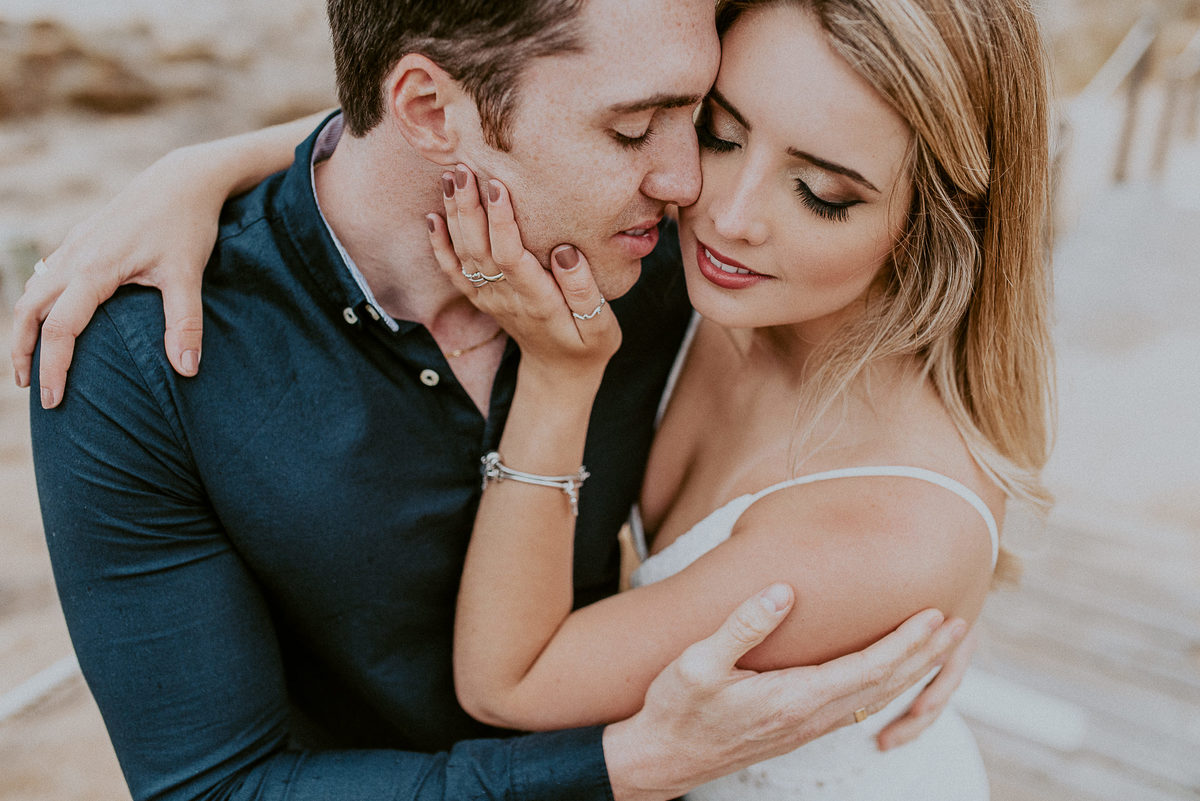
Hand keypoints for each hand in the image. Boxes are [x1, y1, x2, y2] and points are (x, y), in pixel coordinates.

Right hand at [12, 148, 214, 407]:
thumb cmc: (187, 225)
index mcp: (94, 269)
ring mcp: (75, 245)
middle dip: (22, 350)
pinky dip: (40, 301)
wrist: (183, 179)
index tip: (54, 401)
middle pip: (29, 310)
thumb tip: (187, 370)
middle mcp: (75, 257)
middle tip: (27, 386)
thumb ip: (184, 324)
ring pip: (33, 290)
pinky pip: (48, 274)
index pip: (60, 329)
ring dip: (26, 326)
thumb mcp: (188, 275)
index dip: (53, 368)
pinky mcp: (83, 239)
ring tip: (32, 360)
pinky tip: (50, 317)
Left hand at [426, 164, 620, 378]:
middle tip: (463, 169)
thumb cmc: (587, 344)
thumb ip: (583, 291)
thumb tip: (564, 252)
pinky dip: (440, 245)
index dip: (502, 221)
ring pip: (464, 254)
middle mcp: (506, 298)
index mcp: (538, 301)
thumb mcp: (600, 325)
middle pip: (480, 249)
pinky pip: (454, 271)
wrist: (559, 372)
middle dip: (469, 208)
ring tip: (450, 178)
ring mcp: (490, 298)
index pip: (511, 256)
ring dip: (454, 216)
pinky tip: (433, 217)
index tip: (498, 186)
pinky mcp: (482, 298)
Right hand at [602, 584, 966, 800]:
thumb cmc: (676, 710)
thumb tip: (780, 592)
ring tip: (938, 645)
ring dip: (912, 669)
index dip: (905, 641)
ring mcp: (806, 726)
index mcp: (793, 697)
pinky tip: (889, 675)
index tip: (934, 614)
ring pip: (874, 697)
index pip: (868, 667)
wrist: (663, 759)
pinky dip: (885, 685)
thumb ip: (741, 627)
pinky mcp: (798, 728)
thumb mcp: (697, 664)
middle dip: (925, 654)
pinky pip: (856, 706)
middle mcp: (810, 716)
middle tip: (959, 625)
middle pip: (884, 684)